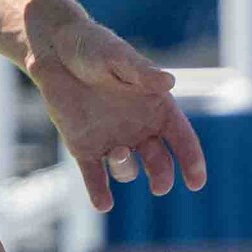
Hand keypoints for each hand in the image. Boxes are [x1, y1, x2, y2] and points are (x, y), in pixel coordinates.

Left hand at [23, 0, 202, 206]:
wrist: (54, 50)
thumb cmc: (93, 47)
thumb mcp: (118, 56)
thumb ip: (141, 72)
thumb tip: (168, 82)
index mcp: (156, 107)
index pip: (181, 138)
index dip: (191, 161)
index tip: (196, 182)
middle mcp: (138, 128)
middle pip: (159, 162)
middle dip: (162, 176)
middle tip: (160, 186)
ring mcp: (112, 140)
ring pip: (126, 169)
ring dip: (126, 169)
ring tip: (118, 153)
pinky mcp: (84, 148)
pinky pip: (95, 176)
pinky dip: (99, 191)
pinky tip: (103, 204)